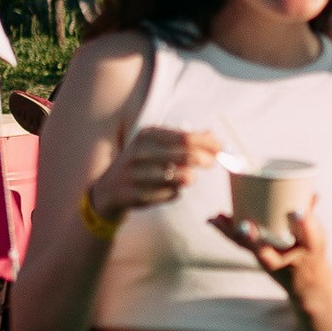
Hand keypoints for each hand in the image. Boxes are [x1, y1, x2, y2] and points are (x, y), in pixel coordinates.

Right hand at [88, 123, 216, 219]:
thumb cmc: (142, 164)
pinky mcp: (133, 194)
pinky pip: (168, 195)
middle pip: (185, 155)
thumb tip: (213, 135)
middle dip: (204, 159)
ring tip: (187, 178)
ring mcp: (134, 174)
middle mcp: (139, 151)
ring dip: (188, 178)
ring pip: (179, 177)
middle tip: (211, 163)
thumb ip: (184, 140)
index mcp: (147, 135)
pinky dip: (174, 193)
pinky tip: (169, 190)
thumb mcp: (158, 146)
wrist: (109, 189)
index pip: (185, 137)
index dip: (207, 143)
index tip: (222, 148)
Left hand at [215, 194, 322, 287]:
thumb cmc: (311, 253)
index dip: (305, 225)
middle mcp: (288, 258)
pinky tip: (212, 221)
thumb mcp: (316, 235)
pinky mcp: (257, 255)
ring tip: (218, 218)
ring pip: (249, 248)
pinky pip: (240, 244)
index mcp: (310, 248)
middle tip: (245, 226)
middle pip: (268, 252)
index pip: (310, 238)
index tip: (300, 212)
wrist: (304, 281)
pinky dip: (226, 231)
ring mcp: (270, 258)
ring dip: (232, 233)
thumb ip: (309, 216)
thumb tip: (312, 194)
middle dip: (254, 239)